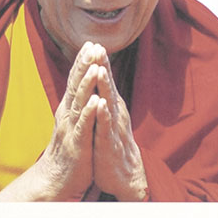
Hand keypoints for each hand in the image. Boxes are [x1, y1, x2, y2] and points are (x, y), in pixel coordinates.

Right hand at [0, 41, 100, 200]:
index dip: (82, 62)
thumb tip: (82, 84)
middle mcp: (68, 115)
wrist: (56, 179)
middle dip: (84, 65)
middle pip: (76, 86)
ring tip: (95, 67)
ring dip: (87, 84)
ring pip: (80, 103)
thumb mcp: (73, 122)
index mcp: (69, 109)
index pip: (75, 81)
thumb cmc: (69, 149)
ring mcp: (71, 129)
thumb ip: (77, 104)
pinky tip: (97, 102)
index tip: (91, 43)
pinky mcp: (77, 144)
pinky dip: (90, 113)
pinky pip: (84, 127)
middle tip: (93, 46)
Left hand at [88, 47, 148, 201]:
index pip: (104, 80)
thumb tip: (98, 75)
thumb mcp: (107, 116)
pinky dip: (103, 116)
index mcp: (111, 105)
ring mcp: (113, 127)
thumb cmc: (112, 142)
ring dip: (104, 87)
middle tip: (99, 47)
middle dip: (103, 67)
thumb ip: (104, 96)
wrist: (123, 174)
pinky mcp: (109, 143)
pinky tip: (101, 105)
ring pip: (108, 104)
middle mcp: (114, 112)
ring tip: (100, 70)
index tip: (93, 43)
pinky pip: (105, 128)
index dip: (99, 62)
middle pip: (108, 86)